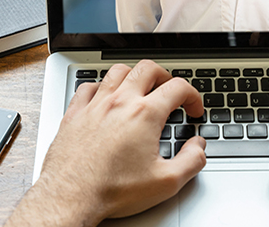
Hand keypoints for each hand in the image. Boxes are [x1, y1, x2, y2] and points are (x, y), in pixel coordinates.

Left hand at [6, 61, 205, 225]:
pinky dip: (101, 87)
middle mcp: (120, 102)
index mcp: (145, 115)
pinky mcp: (74, 114)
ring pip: (118, 71)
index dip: (193, 96)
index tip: (193, 110)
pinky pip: (88, 86)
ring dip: (134, 76)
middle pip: (148, 69)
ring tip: (141, 89)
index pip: (178, 88)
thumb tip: (198, 146)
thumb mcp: (166, 183)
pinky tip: (105, 98)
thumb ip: (191, 161)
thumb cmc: (112, 191)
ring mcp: (95, 105)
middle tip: (170, 92)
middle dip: (166, 77)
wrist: (70, 198)